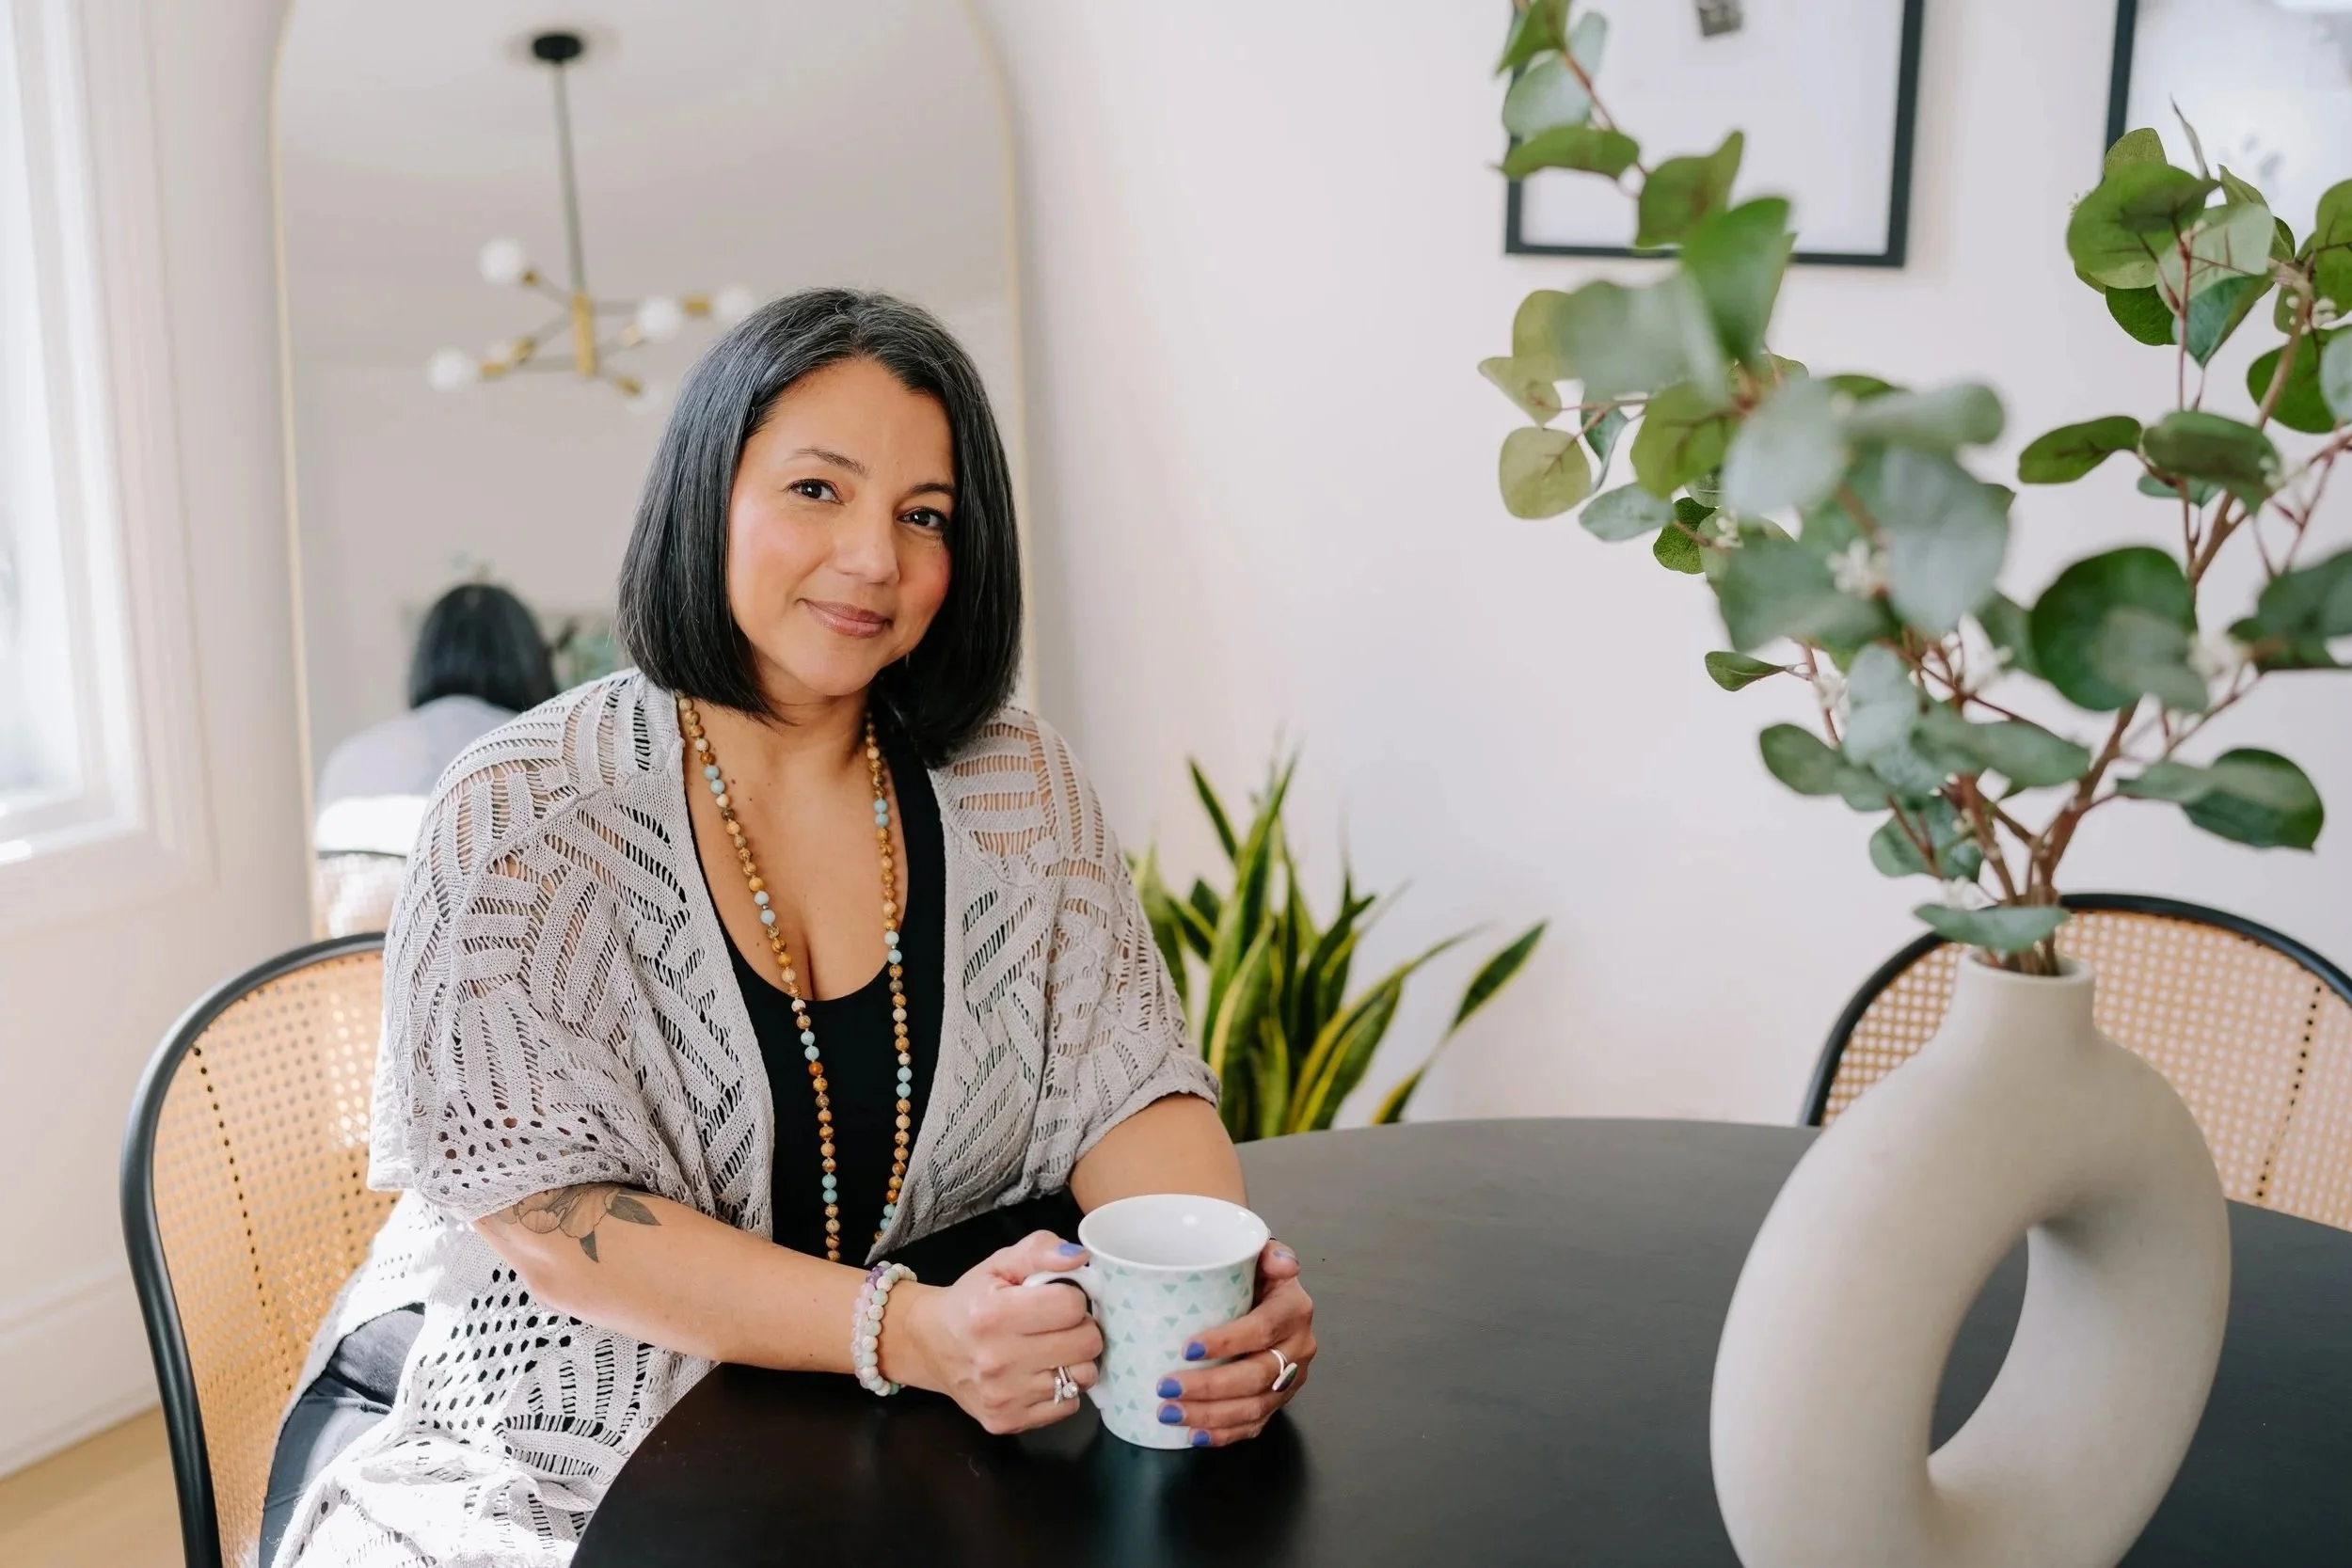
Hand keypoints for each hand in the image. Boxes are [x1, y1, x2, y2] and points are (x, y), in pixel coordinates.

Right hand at [885, 1231, 1103, 1435]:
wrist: (931, 1345)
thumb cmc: (971, 1301)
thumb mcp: (1000, 1264)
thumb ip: (1040, 1250)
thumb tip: (1079, 1258)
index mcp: (994, 1315)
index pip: (1072, 1306)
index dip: (1072, 1297)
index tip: (1056, 1298)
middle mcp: (997, 1360)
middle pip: (1086, 1344)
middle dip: (1081, 1328)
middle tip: (1059, 1324)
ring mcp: (1002, 1397)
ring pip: (1084, 1376)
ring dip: (1076, 1360)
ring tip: (1052, 1349)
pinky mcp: (1007, 1422)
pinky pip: (1069, 1405)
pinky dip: (1063, 1389)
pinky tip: (1041, 1374)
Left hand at [1153, 1239, 1314, 1447]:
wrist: (1269, 1295)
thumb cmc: (1255, 1276)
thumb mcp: (1260, 1255)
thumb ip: (1267, 1252)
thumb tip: (1282, 1262)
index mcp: (1293, 1309)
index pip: (1261, 1330)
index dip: (1226, 1343)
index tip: (1186, 1349)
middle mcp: (1299, 1347)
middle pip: (1256, 1376)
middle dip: (1209, 1387)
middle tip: (1166, 1387)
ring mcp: (1291, 1379)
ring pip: (1255, 1407)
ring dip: (1210, 1415)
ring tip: (1170, 1413)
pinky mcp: (1280, 1401)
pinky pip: (1256, 1425)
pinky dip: (1224, 1434)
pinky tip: (1195, 1435)